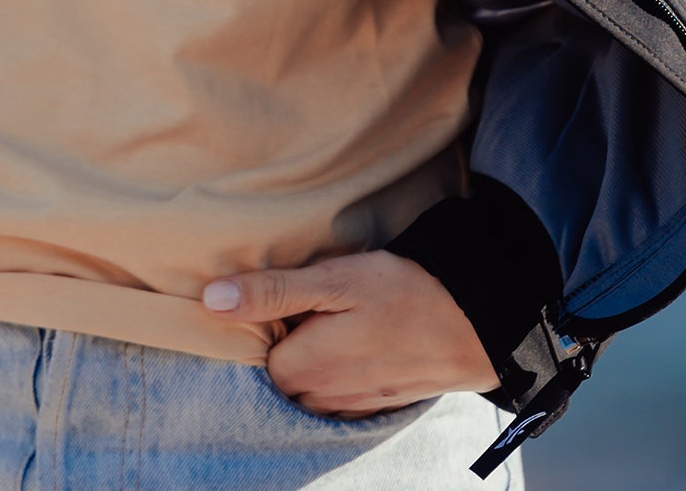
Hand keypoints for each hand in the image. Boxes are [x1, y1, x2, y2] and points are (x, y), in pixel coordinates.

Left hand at [202, 250, 496, 416]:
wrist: (474, 324)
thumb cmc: (402, 294)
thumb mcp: (333, 280)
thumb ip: (271, 293)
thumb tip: (211, 300)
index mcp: (303, 368)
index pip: (253, 354)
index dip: (264, 320)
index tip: (288, 296)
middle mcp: (322, 398)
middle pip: (280, 373)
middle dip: (287, 342)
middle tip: (316, 303)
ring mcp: (351, 406)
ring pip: (309, 386)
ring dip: (314, 357)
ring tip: (339, 319)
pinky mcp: (375, 404)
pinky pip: (338, 395)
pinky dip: (339, 372)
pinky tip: (360, 341)